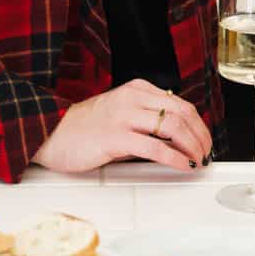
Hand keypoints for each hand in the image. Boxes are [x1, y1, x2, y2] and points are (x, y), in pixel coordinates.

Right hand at [33, 79, 212, 172]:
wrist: (48, 133)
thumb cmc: (84, 128)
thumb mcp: (121, 113)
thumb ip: (147, 119)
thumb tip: (179, 137)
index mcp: (137, 90)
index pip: (181, 104)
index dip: (200, 125)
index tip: (205, 141)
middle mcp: (133, 99)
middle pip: (183, 114)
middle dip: (201, 136)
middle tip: (206, 153)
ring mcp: (124, 117)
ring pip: (174, 127)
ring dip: (192, 146)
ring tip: (197, 159)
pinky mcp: (115, 137)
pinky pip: (155, 147)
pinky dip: (175, 158)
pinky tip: (183, 165)